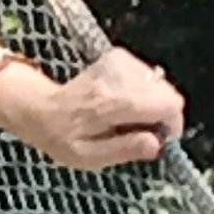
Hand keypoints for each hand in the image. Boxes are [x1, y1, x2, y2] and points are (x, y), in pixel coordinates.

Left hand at [3, 46, 183, 172]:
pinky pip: (150, 75)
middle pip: (168, 93)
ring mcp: (118, 61)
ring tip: (128, 118)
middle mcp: (117, 76)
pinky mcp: (119, 56)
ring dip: (153, 103)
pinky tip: (125, 103)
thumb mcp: (89, 157)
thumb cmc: (65, 138)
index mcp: (111, 103)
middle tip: (141, 132)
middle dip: (163, 115)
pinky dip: (145, 91)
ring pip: (161, 84)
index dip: (171, 125)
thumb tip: (156, 144)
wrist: (41, 109)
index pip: (166, 104)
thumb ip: (124, 150)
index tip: (158, 140)